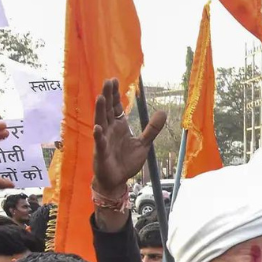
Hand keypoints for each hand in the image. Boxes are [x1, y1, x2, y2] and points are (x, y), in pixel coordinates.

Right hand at [92, 77, 164, 196]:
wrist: (117, 180)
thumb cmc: (127, 161)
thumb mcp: (144, 144)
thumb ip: (152, 129)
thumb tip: (163, 112)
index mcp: (119, 126)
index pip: (116, 107)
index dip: (115, 95)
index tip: (114, 80)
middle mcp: (110, 130)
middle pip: (108, 110)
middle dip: (108, 96)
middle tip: (108, 81)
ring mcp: (104, 140)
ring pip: (101, 122)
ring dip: (100, 110)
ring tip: (101, 97)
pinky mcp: (101, 153)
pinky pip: (100, 143)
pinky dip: (98, 135)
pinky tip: (98, 128)